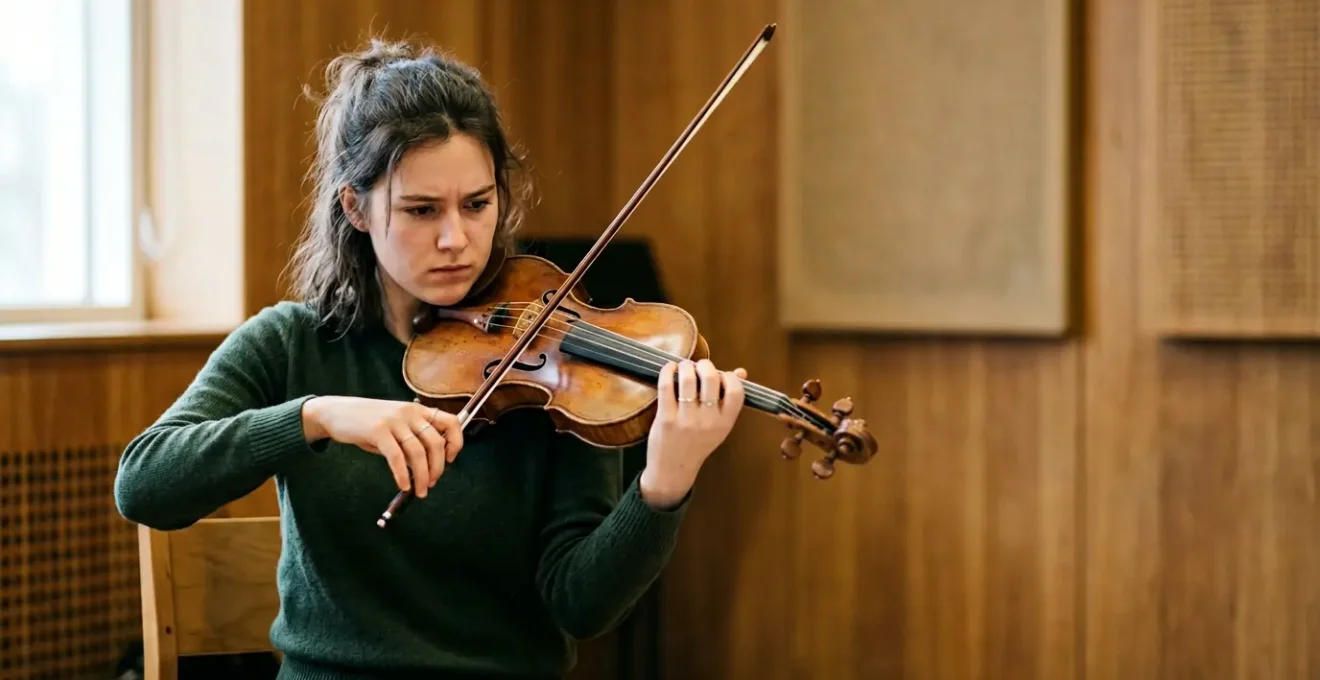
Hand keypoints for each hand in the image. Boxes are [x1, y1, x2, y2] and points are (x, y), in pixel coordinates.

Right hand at [301, 396, 463, 496]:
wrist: (336, 412)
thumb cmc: (367, 423)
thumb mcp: (395, 426)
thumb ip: (411, 441)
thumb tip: (427, 466)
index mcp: (418, 410)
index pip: (451, 422)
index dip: (456, 443)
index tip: (450, 460)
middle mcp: (410, 412)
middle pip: (436, 443)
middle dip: (437, 468)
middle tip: (431, 483)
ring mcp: (394, 420)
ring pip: (418, 453)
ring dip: (422, 476)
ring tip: (420, 491)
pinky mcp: (378, 430)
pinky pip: (397, 457)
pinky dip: (403, 475)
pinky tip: (403, 485)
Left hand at [640, 359, 746, 508]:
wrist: (673, 470)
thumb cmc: (697, 444)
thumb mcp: (719, 426)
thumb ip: (729, 400)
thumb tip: (740, 372)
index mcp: (725, 422)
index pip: (736, 391)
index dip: (730, 376)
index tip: (721, 375)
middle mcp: (708, 421)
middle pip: (711, 379)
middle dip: (705, 365)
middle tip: (700, 366)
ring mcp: (686, 420)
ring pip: (688, 379)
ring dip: (686, 366)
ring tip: (684, 367)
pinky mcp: (666, 418)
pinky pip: (667, 386)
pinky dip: (668, 371)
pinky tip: (670, 369)